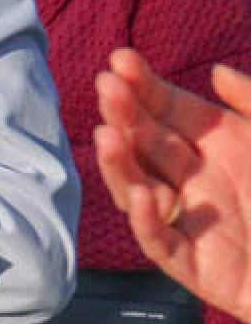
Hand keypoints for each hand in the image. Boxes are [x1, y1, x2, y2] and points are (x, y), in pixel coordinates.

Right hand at [96, 48, 250, 320]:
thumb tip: (215, 71)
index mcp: (216, 143)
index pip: (165, 107)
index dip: (142, 85)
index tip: (120, 59)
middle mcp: (195, 176)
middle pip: (145, 142)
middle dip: (122, 113)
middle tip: (107, 87)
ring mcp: (190, 218)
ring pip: (138, 188)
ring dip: (119, 163)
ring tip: (107, 136)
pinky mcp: (194, 264)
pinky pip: (161, 242)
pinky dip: (146, 221)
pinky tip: (144, 195)